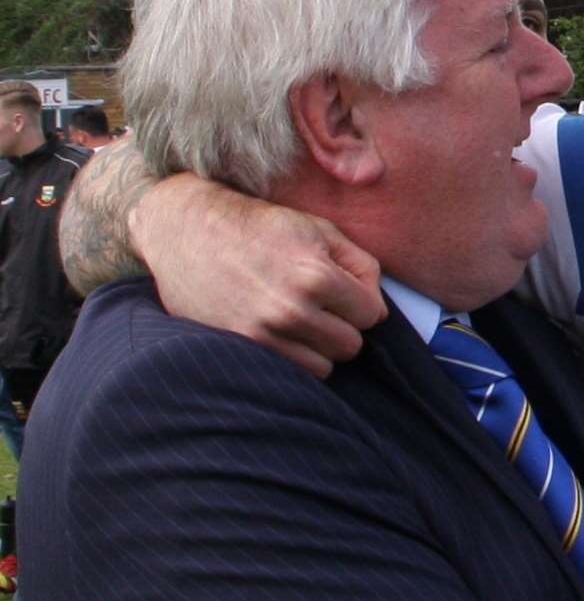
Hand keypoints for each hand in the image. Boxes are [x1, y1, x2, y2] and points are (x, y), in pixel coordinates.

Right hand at [133, 174, 386, 377]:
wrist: (186, 231)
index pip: (372, 315)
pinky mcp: (241, 348)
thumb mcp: (319, 230)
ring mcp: (263, 333)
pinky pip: (292, 373)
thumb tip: (380, 309)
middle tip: (322, 306)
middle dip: (343, 326)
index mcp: (315, 275)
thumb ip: (361, 265)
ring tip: (301, 320)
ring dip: (320, 347)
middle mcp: (290, 309)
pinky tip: (283, 332)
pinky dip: (295, 358)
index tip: (345, 293)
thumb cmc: (260, 227)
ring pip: (324, 366)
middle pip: (351, 345)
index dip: (362, 303)